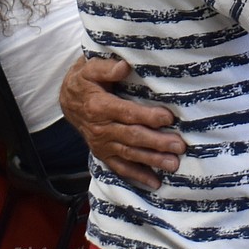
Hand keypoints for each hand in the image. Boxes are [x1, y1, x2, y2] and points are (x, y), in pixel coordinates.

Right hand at [60, 55, 185, 190]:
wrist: (68, 100)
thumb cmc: (85, 80)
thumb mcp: (90, 68)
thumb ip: (106, 68)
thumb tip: (123, 66)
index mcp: (99, 107)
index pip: (127, 113)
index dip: (148, 116)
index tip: (169, 118)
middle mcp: (101, 129)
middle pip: (132, 137)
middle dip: (157, 143)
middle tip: (179, 146)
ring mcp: (102, 144)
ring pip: (130, 154)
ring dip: (152, 160)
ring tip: (173, 164)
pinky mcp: (104, 153)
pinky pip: (120, 167)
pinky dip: (137, 176)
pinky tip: (155, 182)